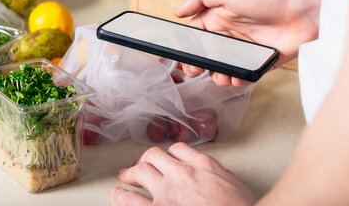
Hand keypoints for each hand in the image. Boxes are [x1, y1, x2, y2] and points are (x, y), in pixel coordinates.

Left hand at [111, 142, 254, 205]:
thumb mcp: (230, 183)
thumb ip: (213, 174)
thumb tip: (205, 174)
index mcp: (202, 164)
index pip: (177, 148)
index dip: (169, 153)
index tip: (166, 158)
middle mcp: (181, 174)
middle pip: (154, 156)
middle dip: (146, 159)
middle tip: (141, 165)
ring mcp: (167, 193)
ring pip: (140, 171)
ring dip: (130, 172)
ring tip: (124, 175)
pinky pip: (132, 201)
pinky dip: (121, 196)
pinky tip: (117, 195)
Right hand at [174, 0, 322, 86]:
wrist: (304, 12)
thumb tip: (177, 11)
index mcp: (218, 17)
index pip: (194, 35)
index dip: (185, 47)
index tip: (180, 57)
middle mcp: (229, 35)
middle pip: (205, 56)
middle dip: (197, 66)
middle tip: (195, 71)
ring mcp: (243, 51)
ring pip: (221, 69)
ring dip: (217, 75)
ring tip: (221, 75)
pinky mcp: (258, 63)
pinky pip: (241, 76)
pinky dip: (236, 80)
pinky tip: (237, 77)